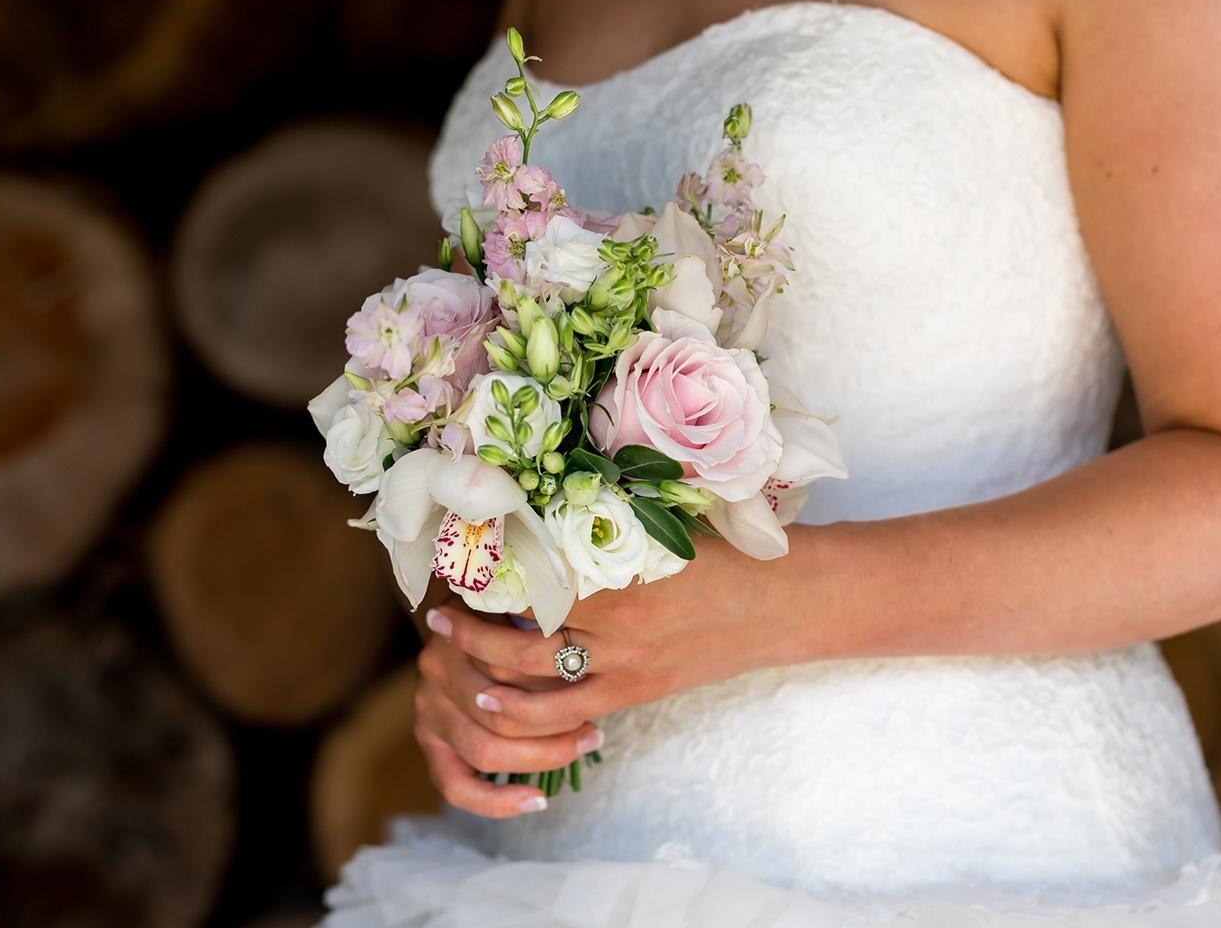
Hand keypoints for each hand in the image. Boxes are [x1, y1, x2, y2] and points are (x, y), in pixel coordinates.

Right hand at [412, 604, 603, 817]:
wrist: (464, 624)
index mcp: (459, 632)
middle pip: (501, 711)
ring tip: (580, 749)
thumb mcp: (524, 610)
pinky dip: (497, 802)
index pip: (512, 667)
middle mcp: (436, 669)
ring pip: (487, 749)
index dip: (559, 682)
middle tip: (594, 730)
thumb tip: (586, 658)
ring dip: (542, 756)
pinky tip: (537, 800)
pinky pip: (457, 786)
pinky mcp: (428, 742)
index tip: (595, 688)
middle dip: (557, 724)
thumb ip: (541, 624)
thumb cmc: (510, 619)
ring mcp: (427, 708)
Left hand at [425, 533, 781, 744]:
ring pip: (527, 678)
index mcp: (614, 571)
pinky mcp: (634, 693)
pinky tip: (497, 700)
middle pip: (513, 630)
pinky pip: (564, 714)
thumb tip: (539, 506)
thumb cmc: (727, 548)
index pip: (524, 574)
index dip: (481, 569)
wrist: (783, 603)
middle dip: (466, 624)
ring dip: (482, 667)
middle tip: (437, 610)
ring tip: (453, 653)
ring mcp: (622, 666)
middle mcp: (611, 624)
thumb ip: (602, 522)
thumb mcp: (661, 523)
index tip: (455, 557)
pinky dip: (524, 712)